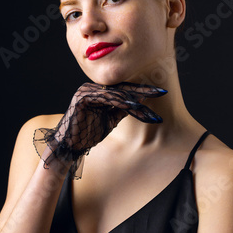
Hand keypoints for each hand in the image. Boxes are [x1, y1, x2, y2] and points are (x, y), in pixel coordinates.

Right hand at [33, 81, 166, 169]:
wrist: (70, 145)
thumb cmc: (88, 134)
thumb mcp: (110, 120)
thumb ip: (122, 110)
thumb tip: (140, 102)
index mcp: (100, 92)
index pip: (124, 89)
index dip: (143, 91)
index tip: (161, 93)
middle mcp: (93, 88)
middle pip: (123, 88)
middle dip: (144, 91)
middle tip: (162, 92)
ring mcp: (87, 91)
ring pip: (116, 94)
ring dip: (135, 101)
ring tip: (149, 108)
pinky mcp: (83, 97)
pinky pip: (106, 98)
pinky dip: (120, 102)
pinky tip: (132, 106)